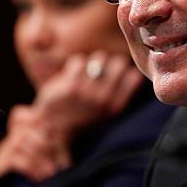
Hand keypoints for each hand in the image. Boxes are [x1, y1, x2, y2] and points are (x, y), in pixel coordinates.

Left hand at [0, 51, 143, 182]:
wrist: (52, 129)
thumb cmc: (82, 116)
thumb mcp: (108, 112)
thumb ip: (121, 93)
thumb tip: (135, 72)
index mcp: (116, 106)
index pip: (134, 76)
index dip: (125, 71)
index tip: (116, 74)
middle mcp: (105, 99)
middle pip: (119, 62)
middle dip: (110, 63)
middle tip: (100, 70)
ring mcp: (88, 93)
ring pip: (99, 58)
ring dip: (92, 62)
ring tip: (85, 72)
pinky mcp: (70, 86)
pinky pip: (79, 61)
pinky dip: (75, 65)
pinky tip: (71, 74)